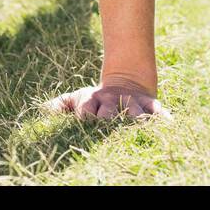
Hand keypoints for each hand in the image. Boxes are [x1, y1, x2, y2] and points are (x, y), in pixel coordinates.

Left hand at [47, 76, 169, 121]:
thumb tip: (42, 109)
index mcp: (94, 100)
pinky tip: (167, 125)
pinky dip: (162, 117)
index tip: (85, 122)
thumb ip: (61, 105)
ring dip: (135, 120)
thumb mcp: (77, 98)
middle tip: (110, 128)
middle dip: (110, 120)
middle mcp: (113, 101)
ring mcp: (132, 102)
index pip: (87, 110)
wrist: (126, 81)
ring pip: (134, 112)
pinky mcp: (149, 104)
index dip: (86, 116)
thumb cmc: (97, 99)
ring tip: (138, 128)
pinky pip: (157, 110)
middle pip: (110, 112)